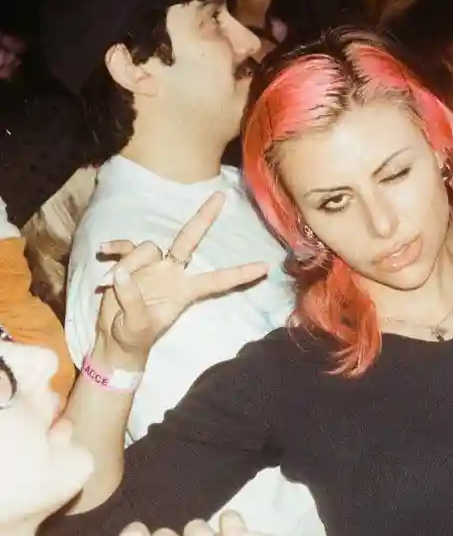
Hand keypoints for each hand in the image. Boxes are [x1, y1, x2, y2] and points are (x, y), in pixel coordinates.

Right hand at [94, 194, 268, 367]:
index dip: (239, 274)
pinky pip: (126, 247)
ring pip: (148, 248)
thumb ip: (132, 299)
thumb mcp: (135, 325)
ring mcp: (152, 267)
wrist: (115, 339)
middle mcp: (172, 273)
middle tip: (222, 196)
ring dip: (130, 262)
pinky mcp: (131, 265)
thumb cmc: (134, 337)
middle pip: (190, 240)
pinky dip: (116, 248)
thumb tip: (121, 273)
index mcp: (184, 291)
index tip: (264, 267)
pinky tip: (103, 252)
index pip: (217, 279)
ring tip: (110, 284)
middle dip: (204, 218)